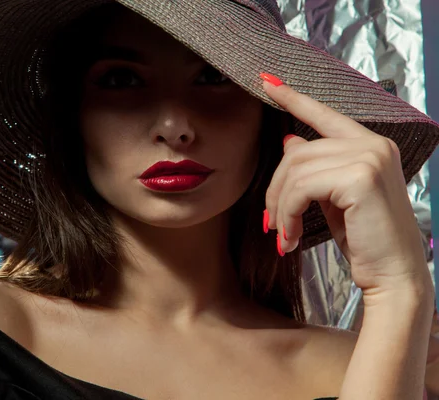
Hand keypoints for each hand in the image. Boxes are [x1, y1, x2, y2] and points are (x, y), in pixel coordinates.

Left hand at [261, 74, 432, 301]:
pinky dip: (287, 214)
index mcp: (369, 144)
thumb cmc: (365, 240)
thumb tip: (290, 143)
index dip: (293, 97)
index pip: (324, 113)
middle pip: (296, 152)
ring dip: (280, 207)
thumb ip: (317, 169)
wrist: (393, 275)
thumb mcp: (334, 198)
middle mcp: (373, 144)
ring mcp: (369, 157)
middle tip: (271, 222)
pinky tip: (291, 237)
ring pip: (295, 171)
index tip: (267, 82)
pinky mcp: (360, 177)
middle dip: (275, 189)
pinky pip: (301, 189)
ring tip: (283, 234)